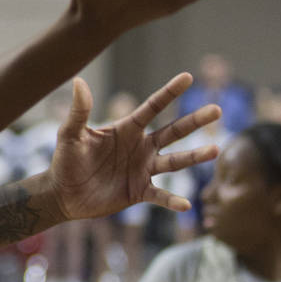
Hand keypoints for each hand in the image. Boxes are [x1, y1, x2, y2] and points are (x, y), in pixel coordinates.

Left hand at [46, 73, 220, 219]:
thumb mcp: (70, 134)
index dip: (169, 92)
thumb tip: (78, 81)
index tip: (187, 77)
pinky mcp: (139, 191)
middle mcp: (140, 146)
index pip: (152, 107)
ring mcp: (143, 169)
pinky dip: (172, 200)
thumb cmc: (66, 160)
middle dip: (194, 121)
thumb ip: (79, 111)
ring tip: (215, 150)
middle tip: (217, 110)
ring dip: (194, 157)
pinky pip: (160, 195)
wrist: (63, 193)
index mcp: (127, 129)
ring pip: (175, 161)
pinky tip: (186, 204)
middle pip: (173, 131)